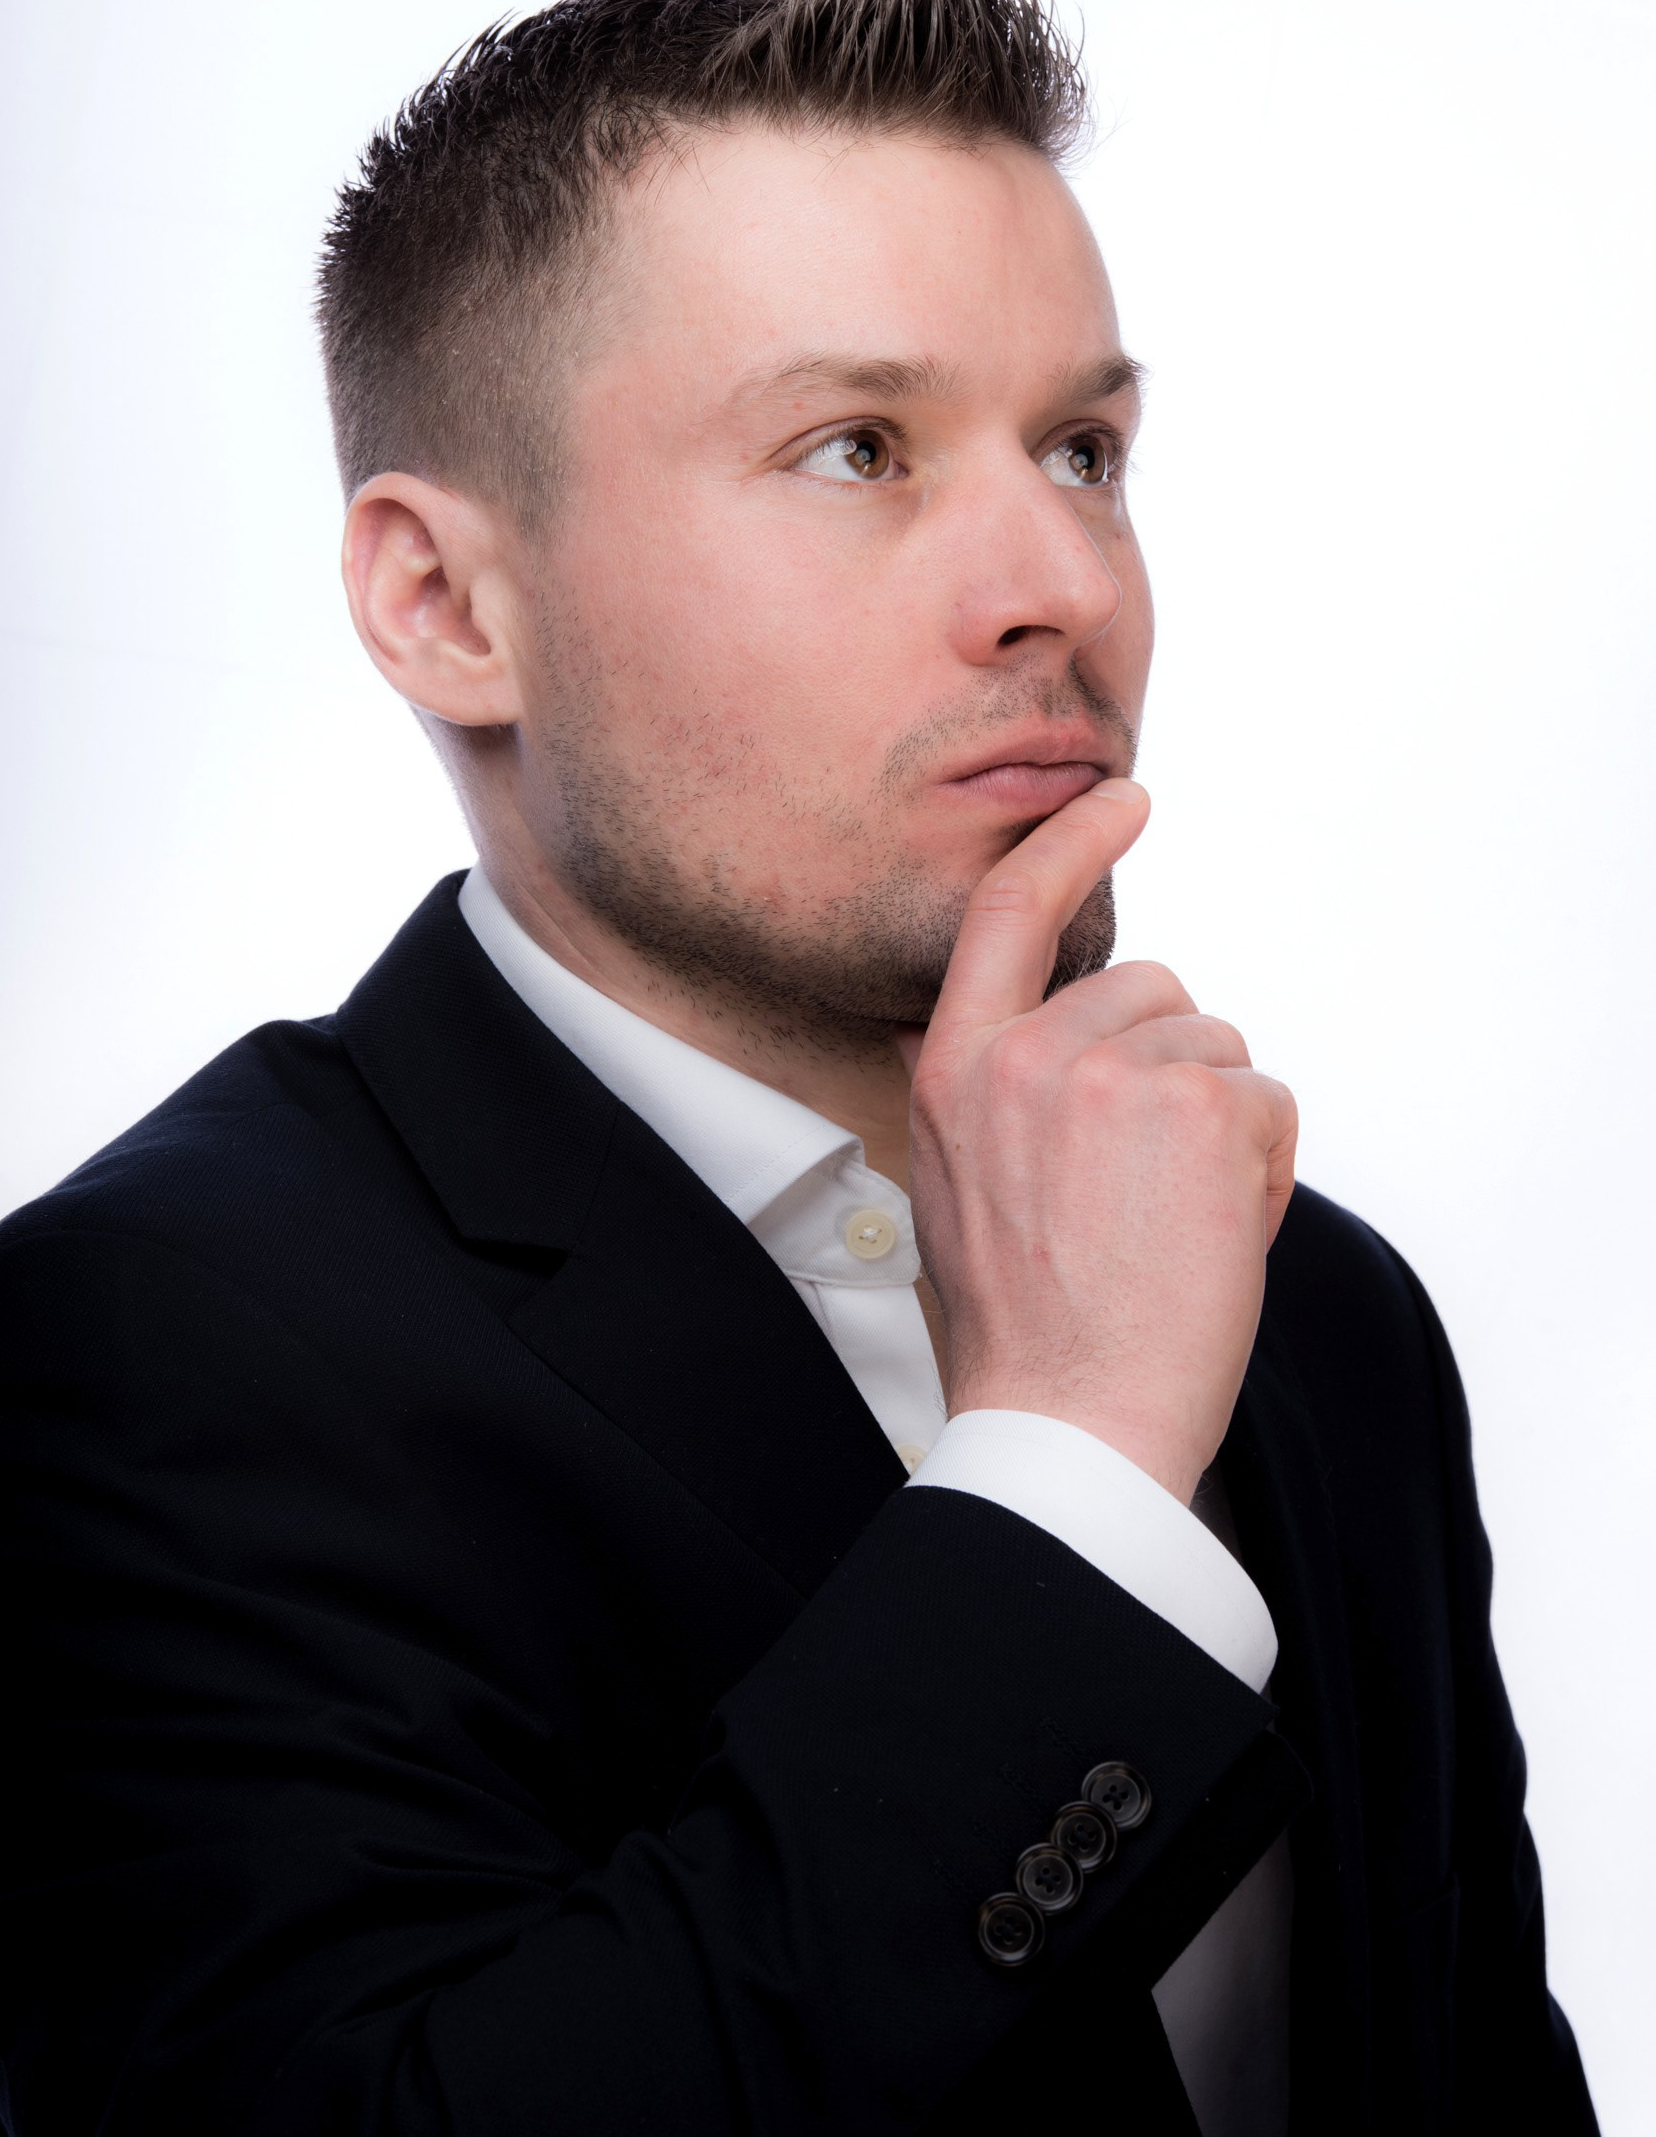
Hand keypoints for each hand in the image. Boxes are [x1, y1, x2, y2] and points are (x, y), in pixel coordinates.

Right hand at [899, 782, 1296, 1504]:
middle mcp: (1025, 1057)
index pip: (1009, 914)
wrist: (1072, 1423)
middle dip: (1176, 1066)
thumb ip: (986, 1094)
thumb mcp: (957, 1188)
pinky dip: (1264, 1165)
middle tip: (1149, 1187)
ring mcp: (1113, 1075)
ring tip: (1173, 1223)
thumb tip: (1005, 1029)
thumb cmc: (1024, 1330)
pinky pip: (1267, 1099)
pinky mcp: (1199, 1107)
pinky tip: (1215, 1234)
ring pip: (1218, 1045)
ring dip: (1222, 1123)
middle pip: (1150, 988)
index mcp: (955, 1072)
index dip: (1071, 843)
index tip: (1122, 800)